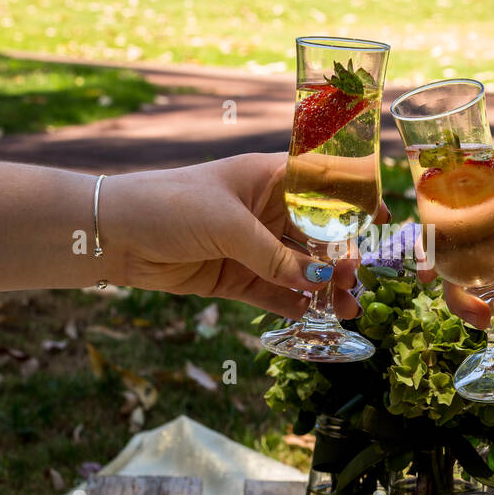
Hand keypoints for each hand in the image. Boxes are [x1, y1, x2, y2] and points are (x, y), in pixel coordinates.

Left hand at [105, 153, 383, 318]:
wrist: (113, 233)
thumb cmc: (169, 204)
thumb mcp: (229, 225)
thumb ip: (276, 255)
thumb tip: (320, 280)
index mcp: (269, 177)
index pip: (321, 185)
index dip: (353, 201)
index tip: (380, 220)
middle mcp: (265, 210)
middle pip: (317, 234)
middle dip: (341, 257)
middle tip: (356, 280)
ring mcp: (251, 246)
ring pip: (299, 268)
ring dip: (324, 287)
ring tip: (347, 309)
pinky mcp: (234, 276)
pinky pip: (275, 292)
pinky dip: (296, 305)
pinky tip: (317, 317)